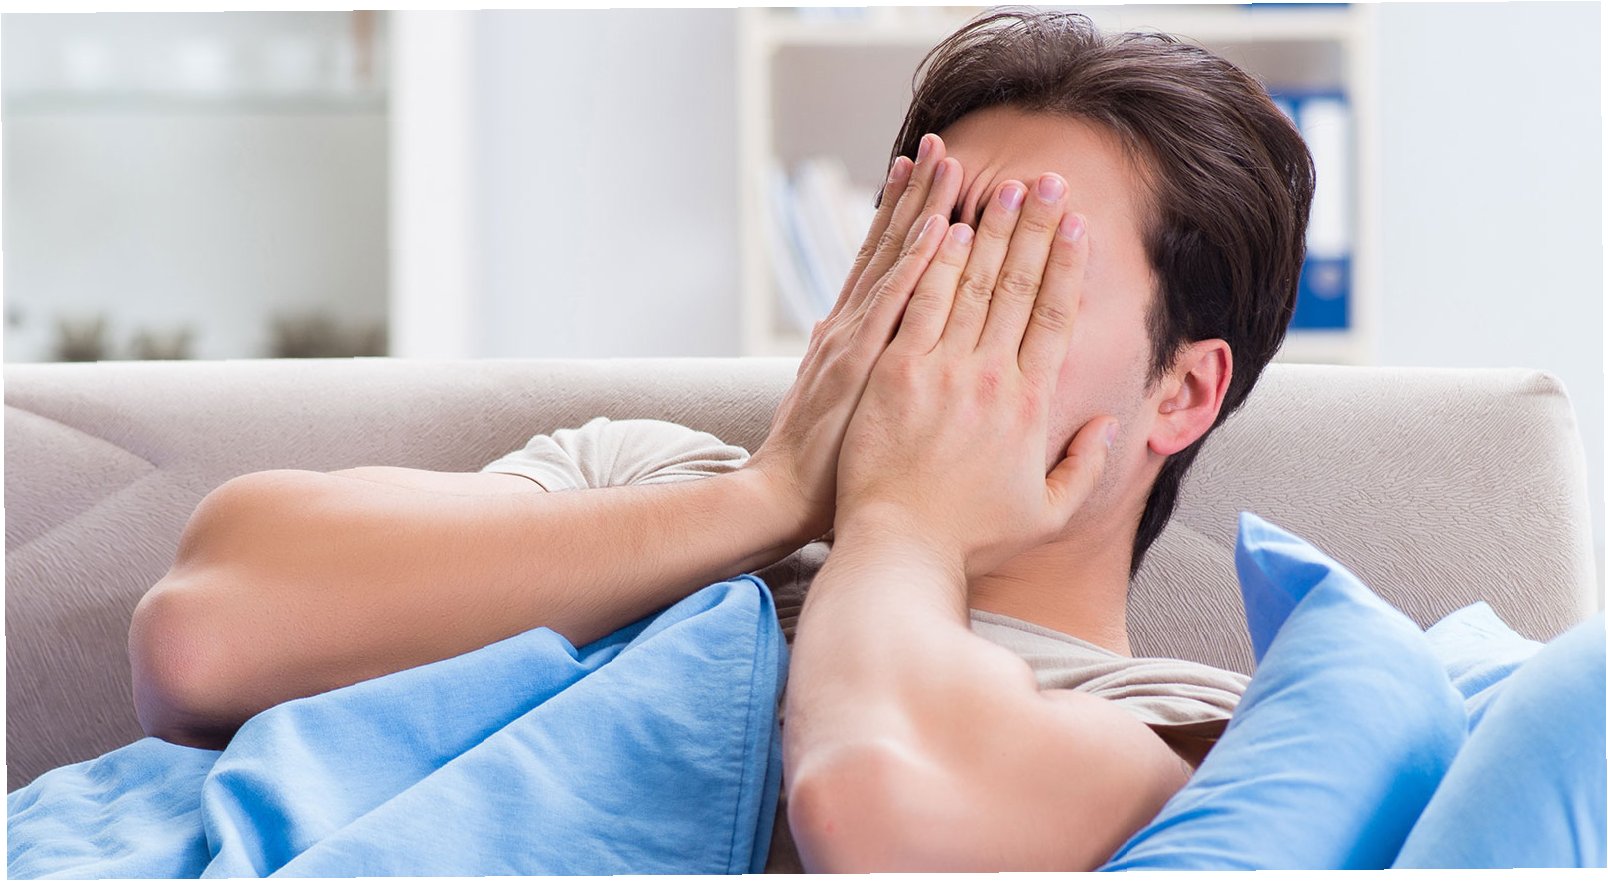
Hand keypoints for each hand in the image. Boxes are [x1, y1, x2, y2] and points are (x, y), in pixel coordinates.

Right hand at [746, 133, 963, 540]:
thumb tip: (832, 329)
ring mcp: (856, 342)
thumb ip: (839, 361)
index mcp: (851, 336)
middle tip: (941, 144)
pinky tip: (942, 227)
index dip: (904, 214)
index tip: (926, 172)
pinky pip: (898, 304)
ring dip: (924, 209)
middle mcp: (852, 327)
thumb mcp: (832, 401)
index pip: (882, 262)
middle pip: (890, 247)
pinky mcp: (862, 364)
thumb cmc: (817, 467)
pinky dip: (919, 263)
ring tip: (948, 161)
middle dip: (916, 194)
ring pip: (897, 262)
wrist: (780, 500)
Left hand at [835, 173, 1115, 579]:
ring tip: (1002, 187)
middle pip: (1020, 287)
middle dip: (1036, 228)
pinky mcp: (895, 373)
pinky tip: (943, 226)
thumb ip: (1084, 466)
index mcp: (1031, 406)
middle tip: (1048, 180)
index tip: (1078, 226)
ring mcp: (942, 372)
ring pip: (971, 285)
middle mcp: (992, 379)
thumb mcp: (1047, 513)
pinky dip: (932, 263)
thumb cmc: (969, 537)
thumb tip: (1110, 423)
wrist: (900, 551)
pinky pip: (918, 304)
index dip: (1068, 266)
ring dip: (988, 231)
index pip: (1056, 318)